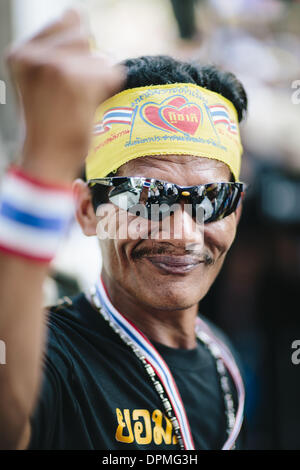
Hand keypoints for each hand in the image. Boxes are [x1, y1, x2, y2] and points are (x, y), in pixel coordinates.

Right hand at [6, 9, 124, 183]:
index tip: (68, 79)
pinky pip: (112, 73)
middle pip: (85, 36)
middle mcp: (34, 54)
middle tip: (72, 94)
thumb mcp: (40, 79)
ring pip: (100, 57)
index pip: (67, 22)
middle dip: (88, 64)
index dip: (77, 50)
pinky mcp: (77, 82)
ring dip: (98, 80)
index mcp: (21, 52)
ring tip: (77, 104)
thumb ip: (57, 48)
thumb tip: (75, 11)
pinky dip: (107, 91)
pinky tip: (87, 109)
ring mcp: (55, 66)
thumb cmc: (48, 123)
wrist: (46, 159)